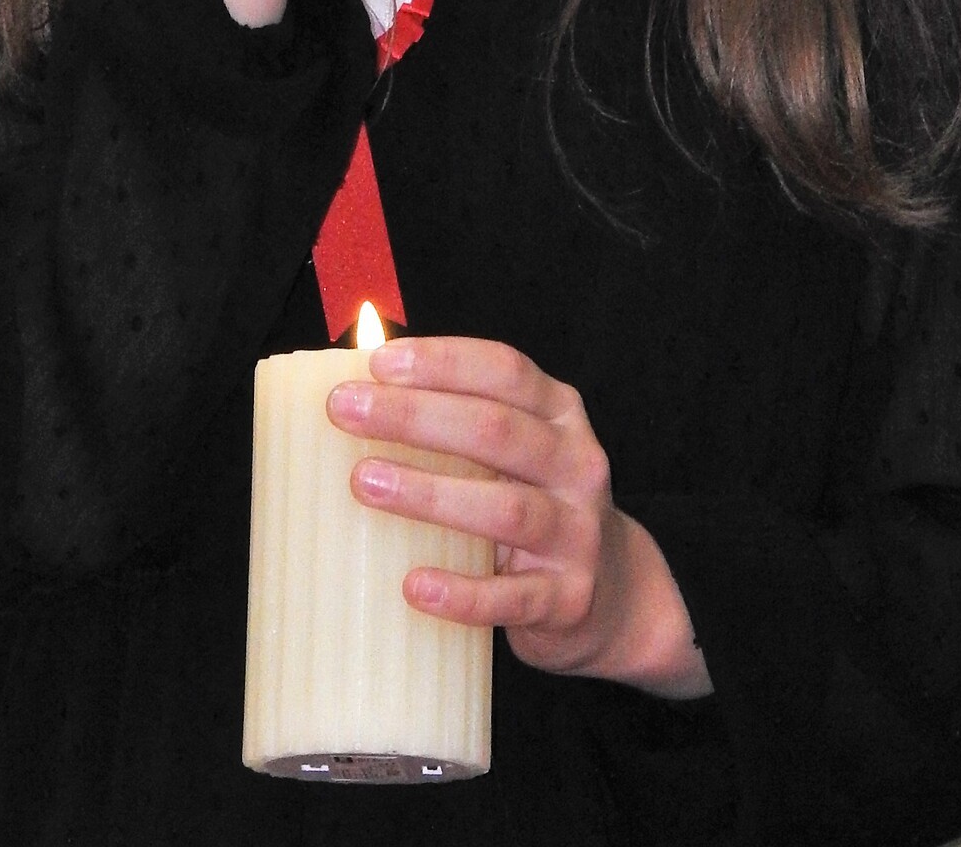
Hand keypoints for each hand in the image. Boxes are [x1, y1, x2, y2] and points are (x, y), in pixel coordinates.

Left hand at [326, 335, 712, 700]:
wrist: (615, 594)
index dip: (442, 361)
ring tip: (364, 481)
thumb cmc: (536, 503)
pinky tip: (413, 585)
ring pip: (505, 508)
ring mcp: (577, 533)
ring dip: (430, 493)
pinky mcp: (568, 599)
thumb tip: (360, 386)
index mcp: (559, 414)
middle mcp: (576, 464)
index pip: (504, 370)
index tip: (378, 363)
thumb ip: (458, 416)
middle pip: (496, 429)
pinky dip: (461, 592)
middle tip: (345, 410)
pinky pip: (512, 597)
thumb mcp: (517, 450)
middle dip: (415, 415)